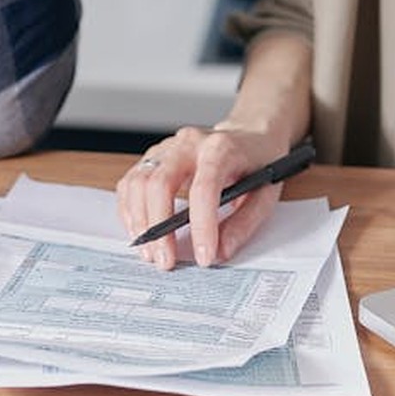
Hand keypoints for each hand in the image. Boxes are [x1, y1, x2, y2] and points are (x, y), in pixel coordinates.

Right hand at [115, 124, 286, 269]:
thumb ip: (243, 224)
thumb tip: (220, 252)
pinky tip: (140, 232)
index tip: (204, 257)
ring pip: (138, 182)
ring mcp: (167, 148)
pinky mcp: (154, 157)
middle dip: (158, 227)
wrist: (249, 134)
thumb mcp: (264, 194)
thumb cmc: (257, 164)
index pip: (204, 187)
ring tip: (151, 253)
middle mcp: (189, 143)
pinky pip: (130, 182)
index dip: (202, 225)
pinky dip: (130, 210)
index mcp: (221, 149)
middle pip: (160, 183)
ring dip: (139, 222)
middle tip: (165, 261)